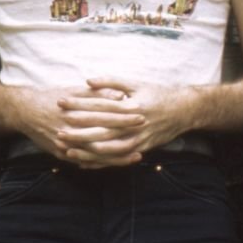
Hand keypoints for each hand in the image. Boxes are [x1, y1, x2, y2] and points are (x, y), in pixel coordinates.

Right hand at [11, 84, 145, 166]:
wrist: (25, 111)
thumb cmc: (53, 97)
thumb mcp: (75, 91)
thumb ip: (98, 94)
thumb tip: (122, 96)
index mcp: (76, 113)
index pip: (106, 115)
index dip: (125, 116)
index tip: (142, 114)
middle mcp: (71, 131)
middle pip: (104, 137)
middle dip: (126, 136)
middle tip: (145, 135)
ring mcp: (66, 146)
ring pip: (97, 155)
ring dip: (118, 156)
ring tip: (137, 155)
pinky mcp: (62, 155)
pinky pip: (85, 162)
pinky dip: (101, 164)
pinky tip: (115, 163)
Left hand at [54, 77, 198, 167]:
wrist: (184, 111)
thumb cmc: (159, 94)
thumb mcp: (137, 84)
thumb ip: (112, 81)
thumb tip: (88, 80)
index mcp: (132, 105)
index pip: (101, 104)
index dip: (80, 103)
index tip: (62, 102)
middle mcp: (135, 124)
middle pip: (101, 129)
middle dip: (78, 130)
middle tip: (58, 130)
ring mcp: (139, 139)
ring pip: (108, 148)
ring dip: (87, 150)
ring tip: (67, 149)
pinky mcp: (141, 149)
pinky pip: (117, 159)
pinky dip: (101, 162)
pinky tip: (85, 162)